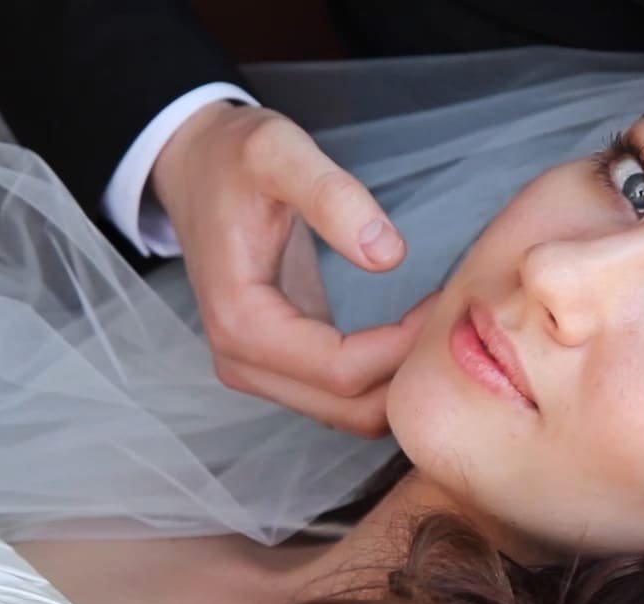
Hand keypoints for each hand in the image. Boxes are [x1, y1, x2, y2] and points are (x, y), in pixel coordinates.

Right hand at [152, 102, 437, 436]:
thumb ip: (331, 195)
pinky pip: (342, 396)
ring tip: (431, 320)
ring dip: (398, 381)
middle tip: (448, 315)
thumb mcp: (278, 151)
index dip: (403, 346)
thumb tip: (387, 255)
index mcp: (241, 322)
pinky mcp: (278, 366)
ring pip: (350, 413)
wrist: (195, 166)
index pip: (342, 371)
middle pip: (350, 407)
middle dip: (407, 372)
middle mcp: (244, 363)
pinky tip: (409, 331)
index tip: (443, 300)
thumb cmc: (233, 158)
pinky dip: (382, 378)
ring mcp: (258, 371)